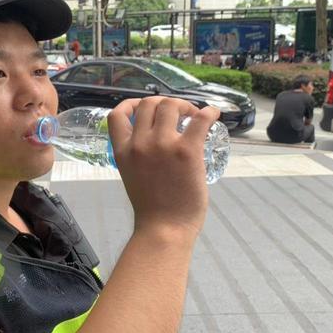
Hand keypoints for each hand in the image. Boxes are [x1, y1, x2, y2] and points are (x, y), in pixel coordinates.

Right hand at [107, 97, 219, 236]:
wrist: (164, 228)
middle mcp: (140, 143)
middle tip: (179, 114)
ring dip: (185, 105)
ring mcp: (163, 145)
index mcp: (123, 151)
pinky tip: (214, 114)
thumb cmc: (151, 209)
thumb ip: (138, 156)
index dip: (131, 104)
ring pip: (171, 105)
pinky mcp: (187, 151)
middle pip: (149, 103)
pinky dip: (209, 112)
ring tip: (194, 116)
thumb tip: (154, 142)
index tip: (143, 107)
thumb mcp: (132, 175)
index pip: (117, 114)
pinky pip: (200, 119)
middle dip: (164, 103)